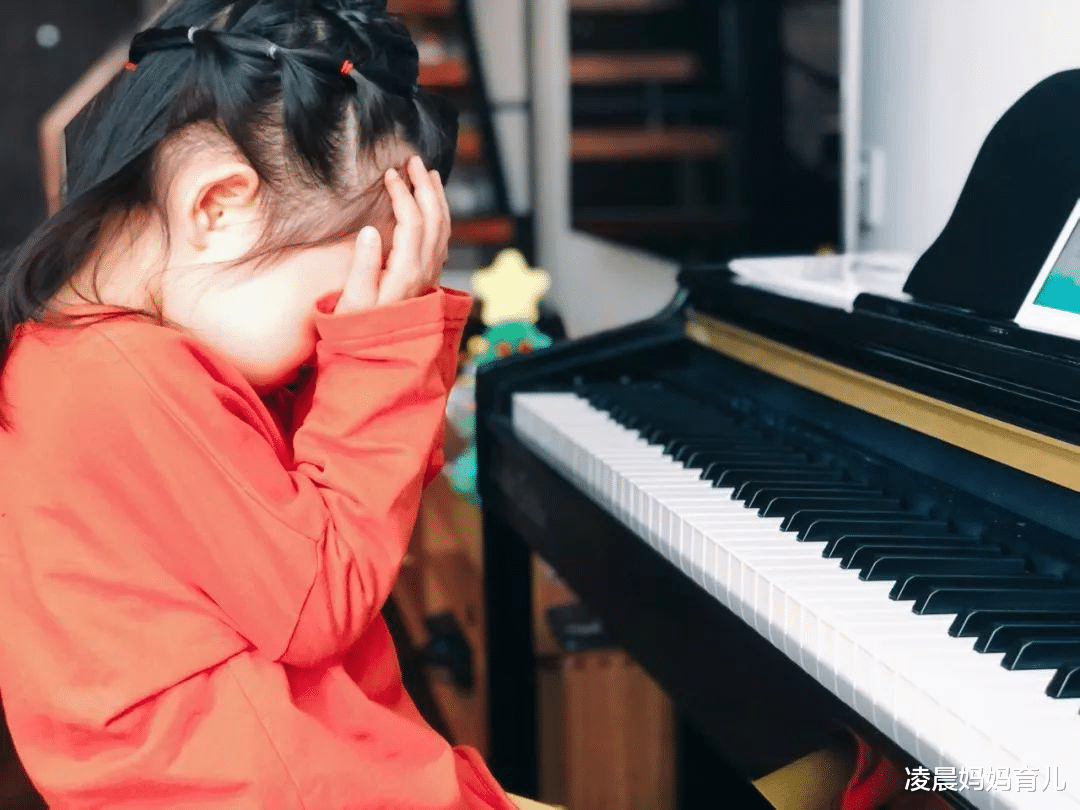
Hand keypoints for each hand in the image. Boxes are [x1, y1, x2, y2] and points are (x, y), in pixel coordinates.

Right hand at [334, 155, 450, 313]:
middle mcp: (425, 271)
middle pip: (434, 219)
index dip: (402, 194)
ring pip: (443, 228)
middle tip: (414, 162)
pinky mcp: (429, 277)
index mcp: (406, 272)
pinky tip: (433, 206)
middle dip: (425, 187)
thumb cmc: (358, 327)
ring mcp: (430, 274)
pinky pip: (442, 239)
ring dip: (437, 199)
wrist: (378, 354)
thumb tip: (370, 231)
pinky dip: (440, 216)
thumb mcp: (353, 301)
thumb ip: (363, 266)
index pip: (411, 222)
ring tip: (429, 175)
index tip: (390, 174)